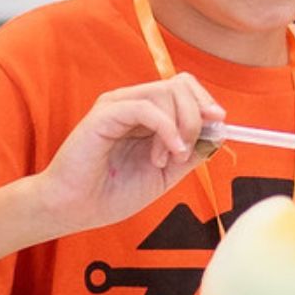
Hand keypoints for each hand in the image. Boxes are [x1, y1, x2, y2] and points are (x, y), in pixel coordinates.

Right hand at [33, 73, 224, 236]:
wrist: (75, 210)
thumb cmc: (112, 193)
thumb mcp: (164, 173)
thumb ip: (190, 152)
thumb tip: (218, 133)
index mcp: (145, 113)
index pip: (184, 87)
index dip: (205, 101)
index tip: (219, 123)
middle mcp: (132, 102)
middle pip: (180, 84)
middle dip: (197, 115)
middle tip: (188, 149)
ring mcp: (117, 105)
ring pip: (167, 93)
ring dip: (178, 129)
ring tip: (164, 161)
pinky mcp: (104, 114)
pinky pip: (146, 108)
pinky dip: (166, 130)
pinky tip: (165, 156)